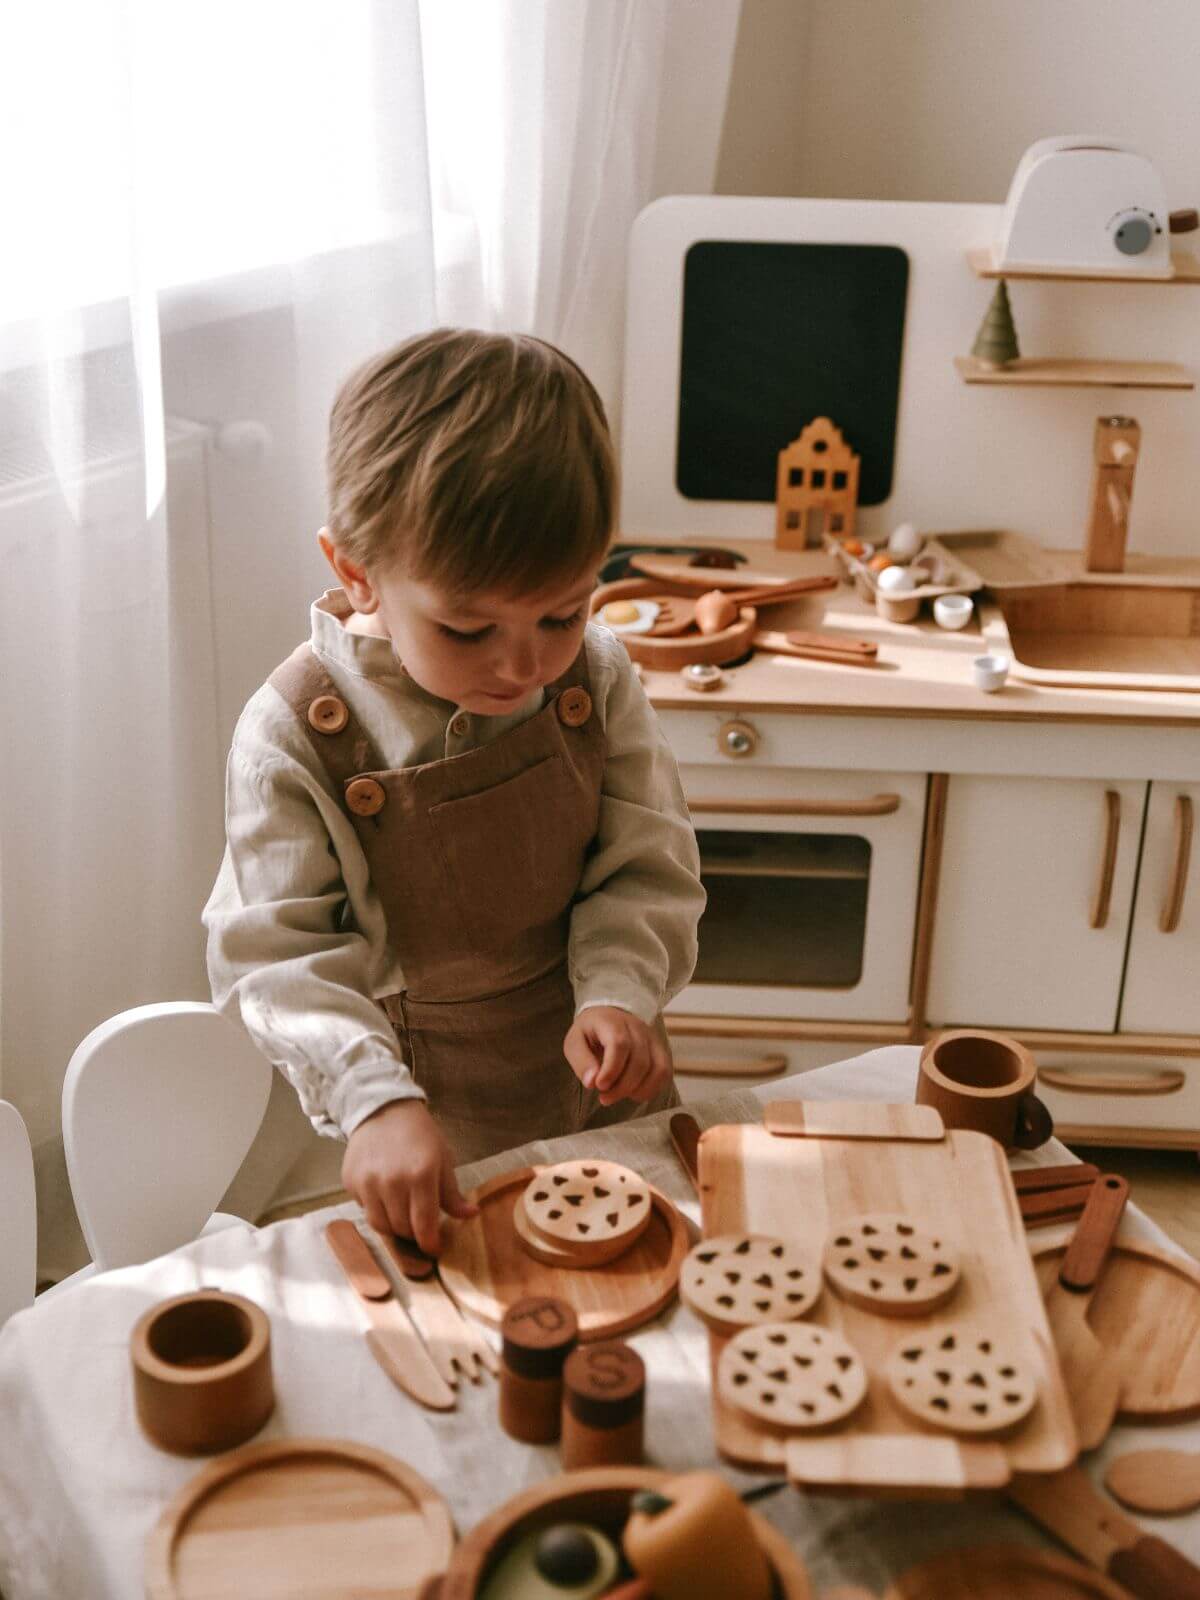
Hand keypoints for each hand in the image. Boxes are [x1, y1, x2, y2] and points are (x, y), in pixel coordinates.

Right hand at [341, 1099, 475, 1254]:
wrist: (383, 1109)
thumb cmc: (419, 1134)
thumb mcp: (443, 1159)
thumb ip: (453, 1193)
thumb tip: (471, 1215)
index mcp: (421, 1175)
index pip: (424, 1225)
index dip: (430, 1243)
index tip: (435, 1248)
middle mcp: (392, 1181)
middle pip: (402, 1229)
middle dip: (414, 1234)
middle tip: (421, 1227)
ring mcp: (368, 1182)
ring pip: (380, 1225)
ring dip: (394, 1227)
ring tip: (403, 1215)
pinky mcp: (351, 1182)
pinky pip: (364, 1209)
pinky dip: (376, 1210)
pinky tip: (385, 1196)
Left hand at [563, 1007, 672, 1107]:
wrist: (608, 1017)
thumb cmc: (590, 1033)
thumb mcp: (574, 1043)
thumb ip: (581, 1061)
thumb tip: (592, 1083)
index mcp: (612, 1022)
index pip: (620, 1044)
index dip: (611, 1070)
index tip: (599, 1086)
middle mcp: (637, 1028)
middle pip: (640, 1061)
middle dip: (622, 1087)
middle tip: (604, 1097)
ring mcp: (652, 1039)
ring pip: (657, 1068)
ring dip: (638, 1090)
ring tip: (619, 1096)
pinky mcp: (660, 1050)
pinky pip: (665, 1072)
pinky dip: (651, 1089)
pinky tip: (633, 1093)